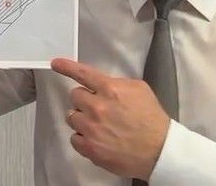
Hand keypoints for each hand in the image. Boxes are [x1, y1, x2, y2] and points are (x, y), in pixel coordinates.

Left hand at [51, 58, 169, 180]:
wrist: (159, 150)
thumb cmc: (152, 120)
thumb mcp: (140, 90)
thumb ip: (117, 83)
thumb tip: (102, 84)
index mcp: (111, 89)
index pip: (83, 74)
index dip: (67, 67)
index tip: (56, 63)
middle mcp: (97, 107)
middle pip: (75, 96)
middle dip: (85, 100)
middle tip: (99, 108)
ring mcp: (91, 129)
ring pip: (72, 117)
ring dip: (83, 119)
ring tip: (100, 126)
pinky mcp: (89, 148)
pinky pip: (74, 138)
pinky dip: (83, 138)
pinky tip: (98, 139)